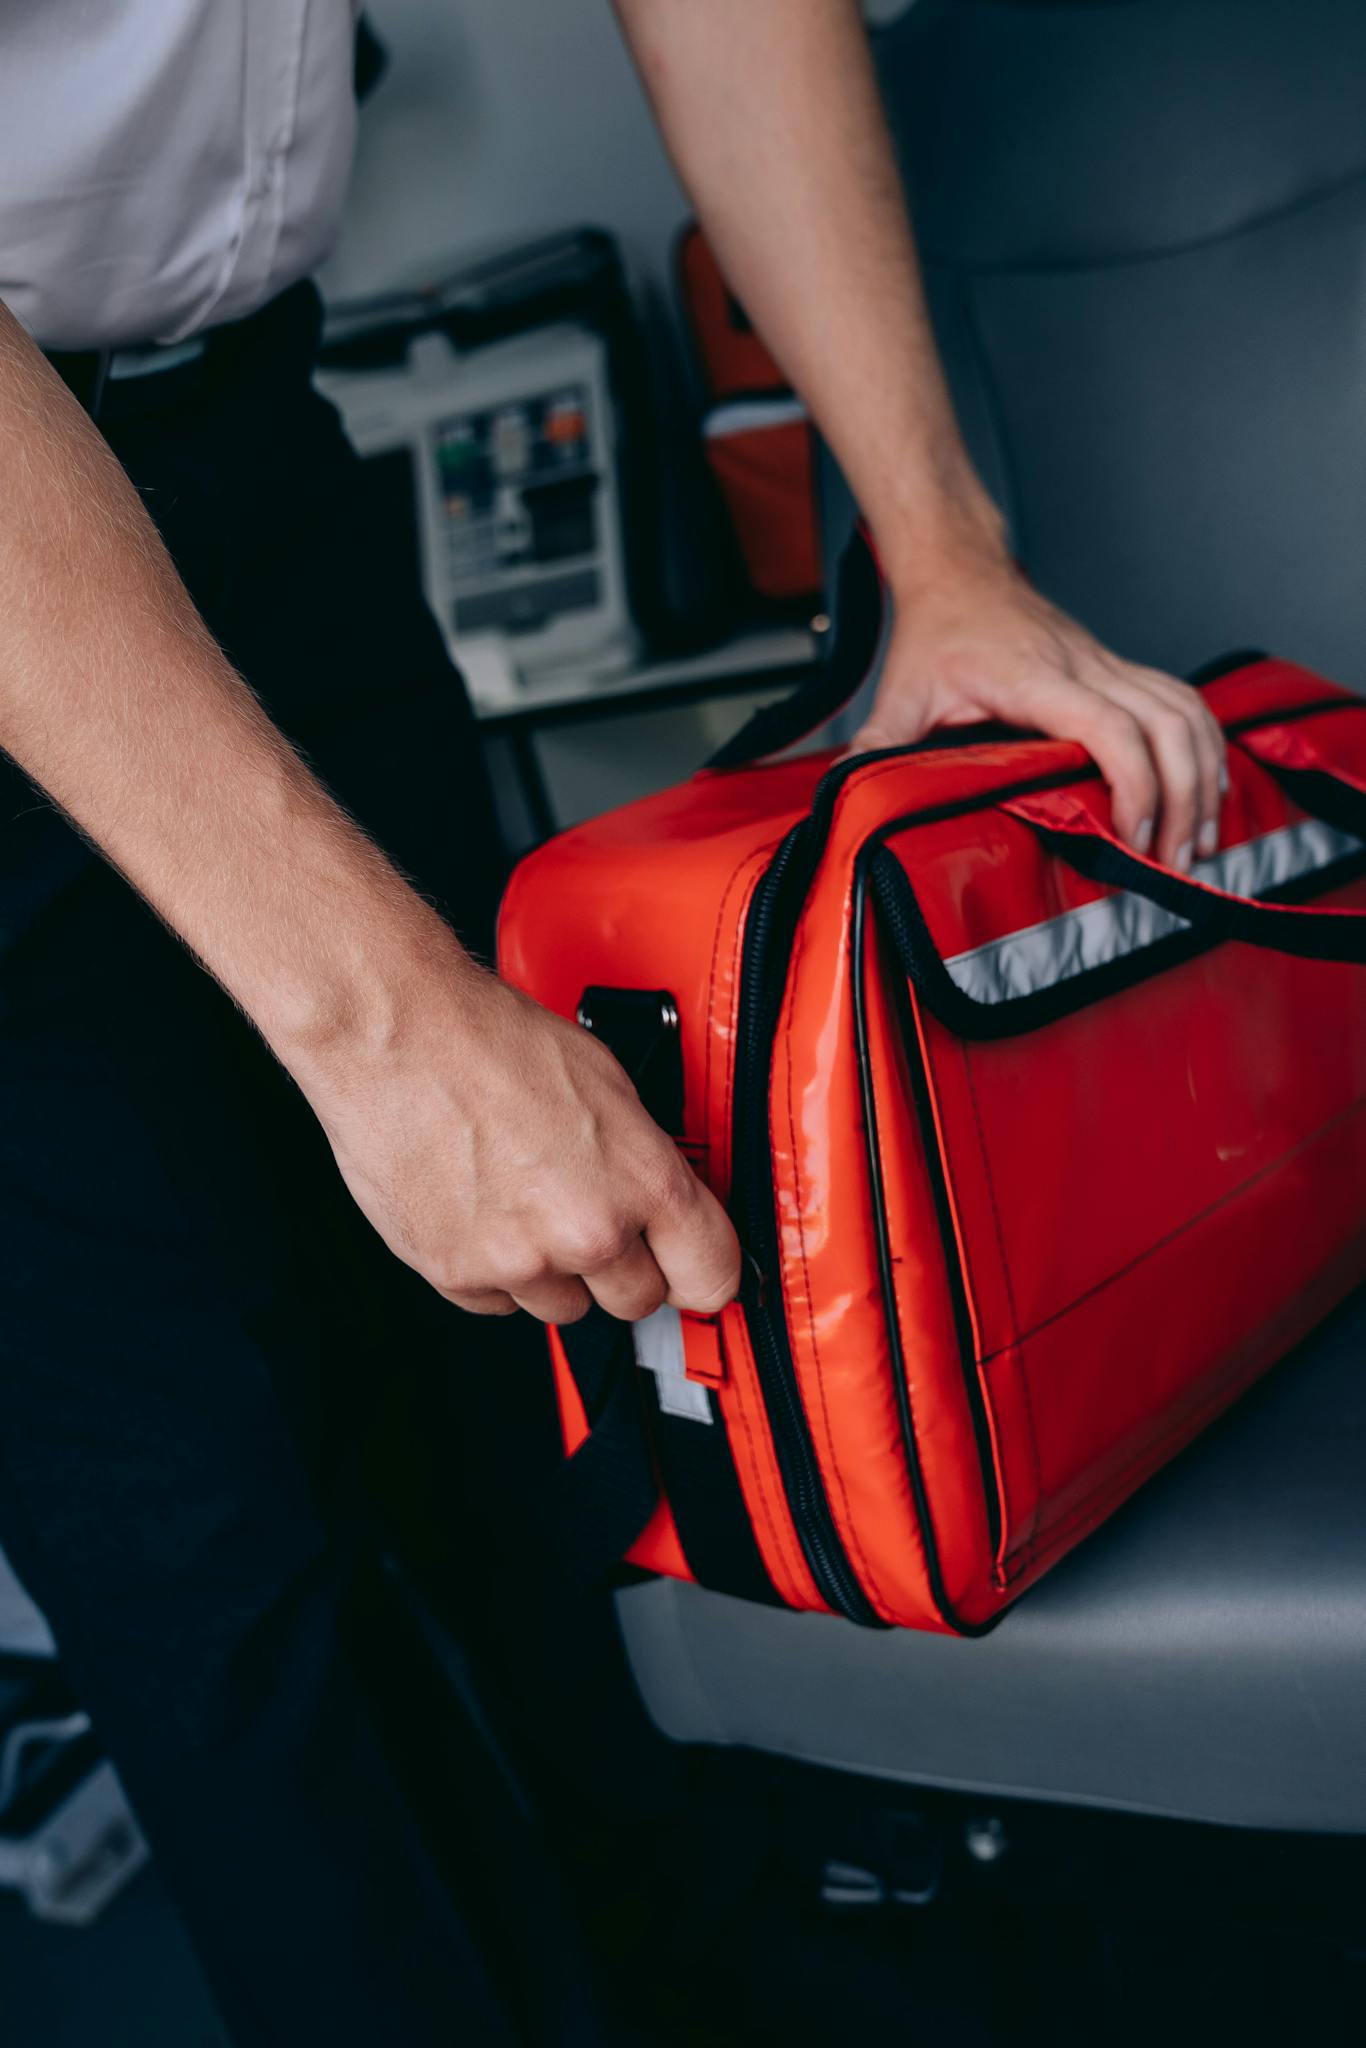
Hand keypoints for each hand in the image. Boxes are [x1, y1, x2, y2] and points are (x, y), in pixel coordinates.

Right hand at [309, 964, 740, 1324]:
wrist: (396, 1036)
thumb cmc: (492, 1041)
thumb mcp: (607, 1082)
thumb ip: (642, 1159)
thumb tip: (661, 1201)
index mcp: (642, 1181)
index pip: (711, 1278)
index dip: (701, 1273)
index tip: (690, 1271)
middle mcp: (588, 1231)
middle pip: (637, 1302)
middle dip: (621, 1267)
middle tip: (589, 1216)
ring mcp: (521, 1261)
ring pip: (564, 1308)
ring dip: (552, 1270)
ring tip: (522, 1199)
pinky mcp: (458, 1274)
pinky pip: (497, 1302)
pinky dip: (492, 1269)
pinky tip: (481, 1208)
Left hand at [849, 548, 1226, 869]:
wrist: (959, 570)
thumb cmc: (934, 634)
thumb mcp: (897, 695)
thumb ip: (877, 749)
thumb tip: (848, 799)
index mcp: (1035, 678)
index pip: (1109, 727)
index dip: (1134, 784)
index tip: (1134, 838)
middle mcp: (1086, 667)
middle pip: (1168, 726)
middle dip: (1185, 797)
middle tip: (1179, 861)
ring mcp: (1110, 664)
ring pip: (1187, 712)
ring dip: (1206, 775)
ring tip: (1203, 838)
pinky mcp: (1120, 668)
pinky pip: (1184, 702)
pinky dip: (1206, 747)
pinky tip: (1207, 789)